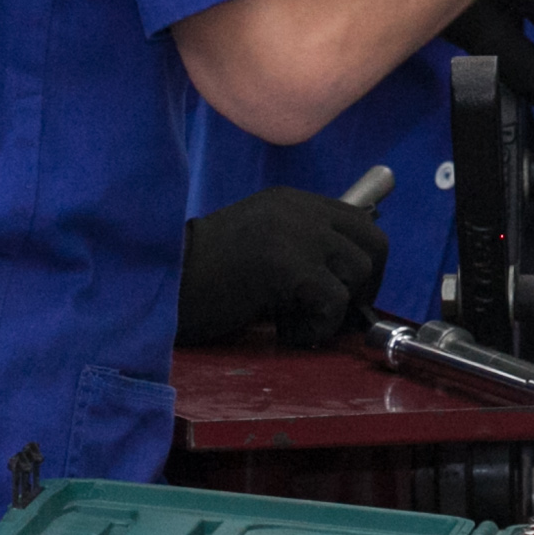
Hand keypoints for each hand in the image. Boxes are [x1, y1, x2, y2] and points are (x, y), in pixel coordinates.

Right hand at [175, 186, 388, 348]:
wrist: (159, 284)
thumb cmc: (203, 278)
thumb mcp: (262, 247)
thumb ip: (304, 250)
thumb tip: (352, 287)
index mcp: (293, 202)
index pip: (361, 224)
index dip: (363, 265)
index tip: (345, 296)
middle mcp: (300, 210)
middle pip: (374, 244)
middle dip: (364, 286)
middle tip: (332, 315)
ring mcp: (296, 233)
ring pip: (358, 273)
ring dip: (336, 310)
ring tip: (295, 323)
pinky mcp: (288, 264)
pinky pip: (334, 301)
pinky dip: (318, 328)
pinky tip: (285, 332)